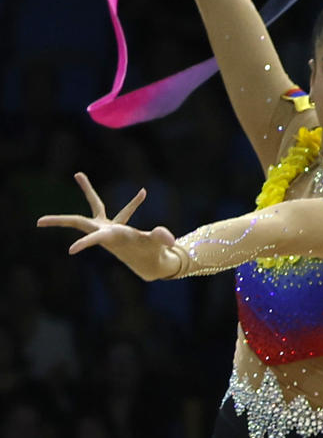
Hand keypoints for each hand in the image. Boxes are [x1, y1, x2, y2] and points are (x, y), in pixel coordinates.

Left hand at [38, 174, 181, 281]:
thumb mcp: (157, 245)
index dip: (86, 242)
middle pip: (78, 222)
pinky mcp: (115, 226)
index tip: (71, 251)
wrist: (150, 263)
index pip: (96, 238)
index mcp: (113, 237)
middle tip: (38, 222)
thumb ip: (161, 239)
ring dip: (88, 190)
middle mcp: (105, 232)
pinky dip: (134, 203)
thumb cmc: (152, 254)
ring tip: (77, 174)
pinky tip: (143, 192)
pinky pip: (122, 211)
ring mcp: (108, 228)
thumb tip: (170, 240)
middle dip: (60, 221)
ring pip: (94, 207)